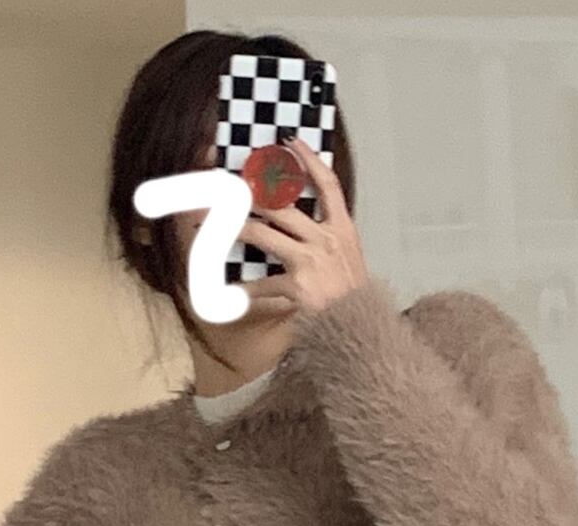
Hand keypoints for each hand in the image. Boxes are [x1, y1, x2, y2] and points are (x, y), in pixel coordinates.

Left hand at [236, 136, 368, 316]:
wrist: (361, 330)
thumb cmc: (354, 298)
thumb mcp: (350, 258)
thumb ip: (330, 236)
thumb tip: (304, 220)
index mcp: (342, 230)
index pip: (328, 184)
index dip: (309, 160)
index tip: (291, 143)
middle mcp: (325, 240)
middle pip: (282, 205)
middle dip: (253, 192)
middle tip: (232, 183)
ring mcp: (310, 261)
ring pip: (263, 233)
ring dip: (236, 227)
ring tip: (216, 224)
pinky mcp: (297, 286)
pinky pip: (263, 285)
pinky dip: (246, 290)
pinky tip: (231, 290)